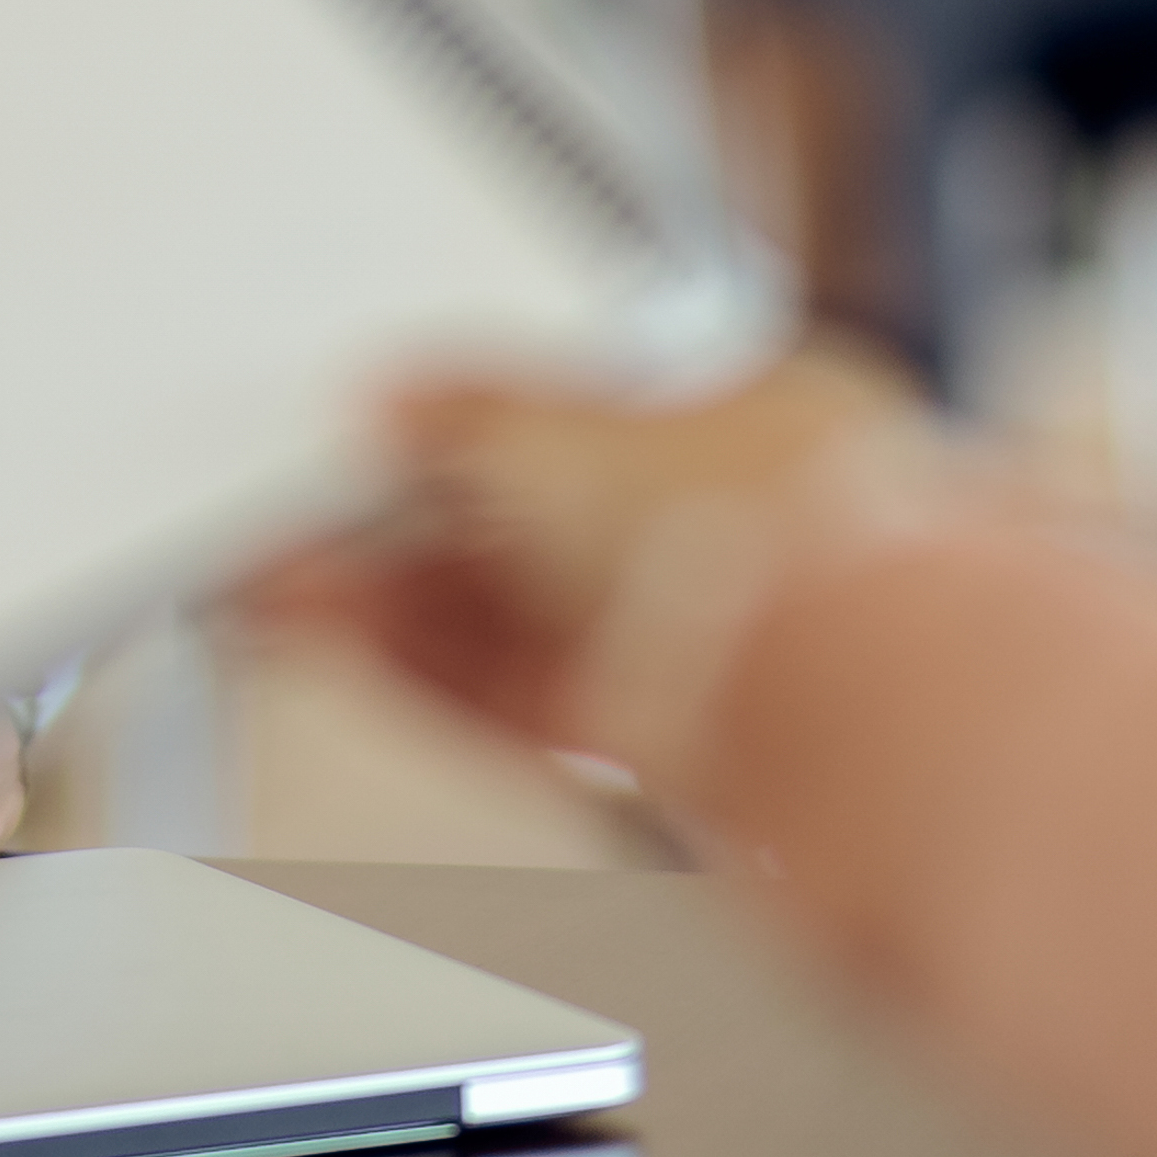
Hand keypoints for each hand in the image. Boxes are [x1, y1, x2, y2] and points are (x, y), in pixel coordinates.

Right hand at [260, 347, 943, 788]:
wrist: (873, 710)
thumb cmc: (801, 535)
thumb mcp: (589, 434)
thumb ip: (475, 418)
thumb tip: (399, 403)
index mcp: (767, 413)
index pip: (590, 409)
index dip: (474, 421)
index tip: (377, 430)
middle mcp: (751, 532)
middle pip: (544, 525)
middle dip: (414, 519)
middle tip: (299, 514)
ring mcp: (719, 647)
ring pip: (527, 616)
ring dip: (397, 598)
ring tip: (284, 579)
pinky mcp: (674, 754)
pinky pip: (525, 697)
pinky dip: (428, 669)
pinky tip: (341, 639)